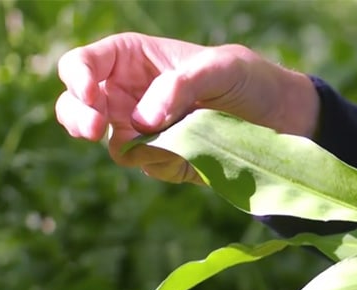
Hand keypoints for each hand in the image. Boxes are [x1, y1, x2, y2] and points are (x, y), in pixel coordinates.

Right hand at [55, 32, 318, 182]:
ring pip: (109, 142)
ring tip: (157, 138)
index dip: (78, 78)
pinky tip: (188, 150)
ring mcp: (144, 130)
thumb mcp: (220, 68)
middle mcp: (131, 95)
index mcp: (134, 59)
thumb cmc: (248, 78)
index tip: (93, 95)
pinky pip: (146, 163)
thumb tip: (141, 120)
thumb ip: (180, 85)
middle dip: (79, 117)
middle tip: (97, 128)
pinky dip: (161, 160)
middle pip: (78, 107)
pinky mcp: (162, 158)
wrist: (279, 118)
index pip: (84, 65)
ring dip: (126, 143)